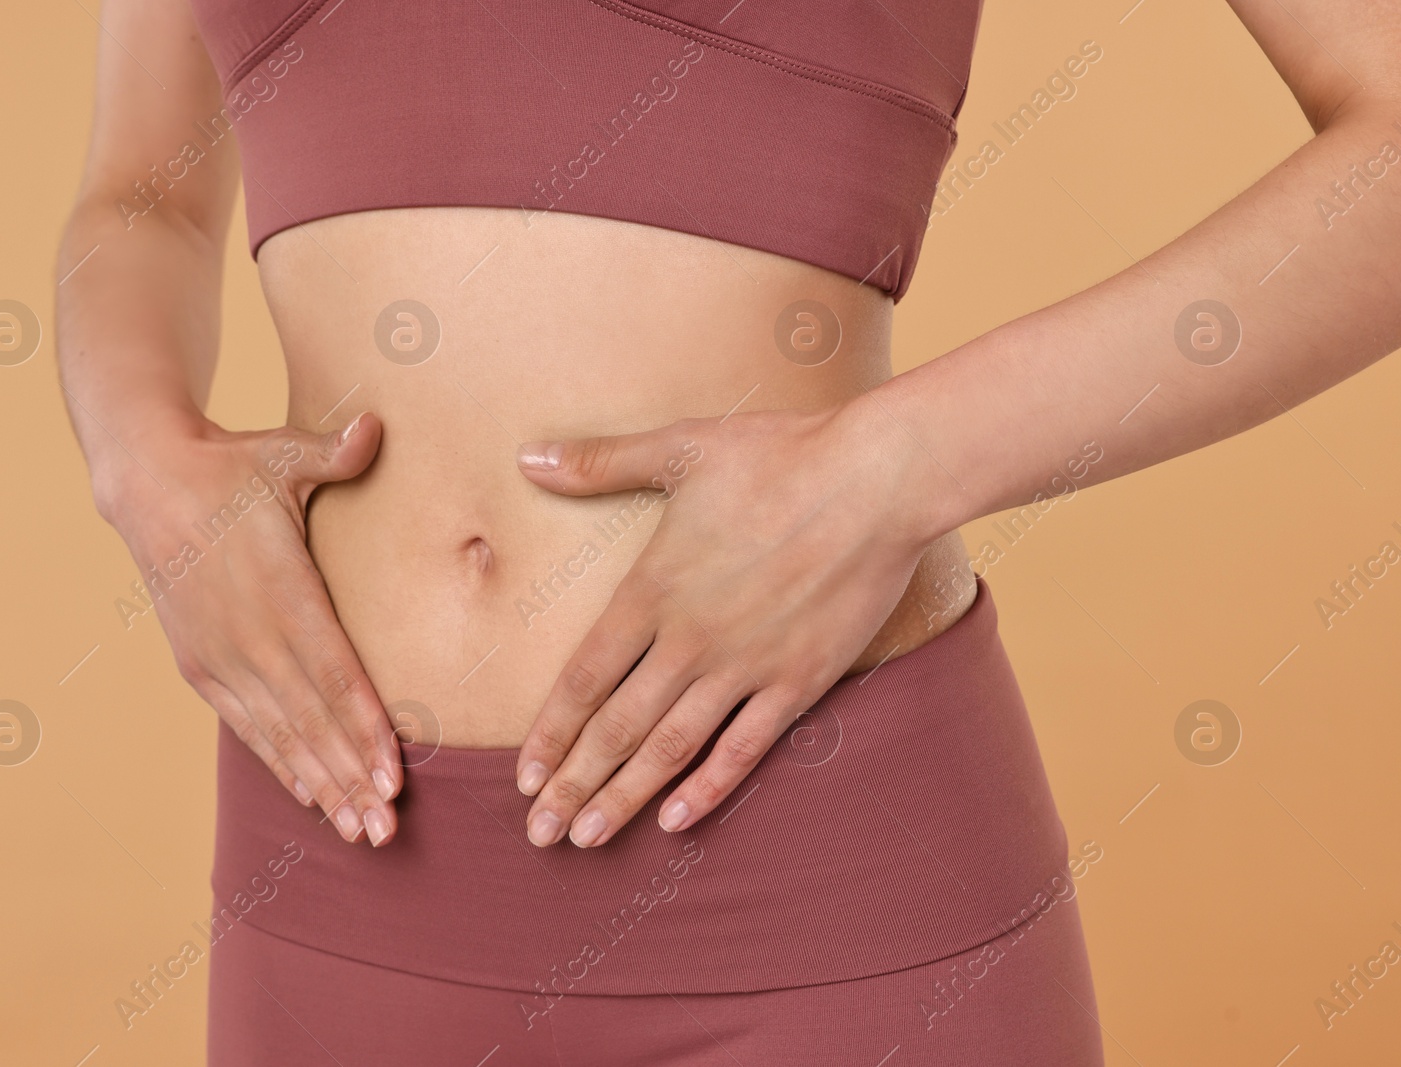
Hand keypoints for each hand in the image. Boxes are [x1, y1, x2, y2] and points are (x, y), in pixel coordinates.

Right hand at [100, 413, 402, 845]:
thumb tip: (376, 428)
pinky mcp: (200, 667)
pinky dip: (280, 764)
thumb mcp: (281, 453)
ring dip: (320, 785)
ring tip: (358, 832)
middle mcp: (246, 634)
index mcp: (277, 588)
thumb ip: (334, 454)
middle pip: (309, 720)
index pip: (330, 670)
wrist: (145, 482)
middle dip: (349, 777)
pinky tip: (310, 798)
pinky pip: (247, 727)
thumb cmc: (230, 466)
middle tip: (387, 830)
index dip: (363, 726)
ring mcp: (219, 657)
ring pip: (279, 734)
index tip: (393, 772)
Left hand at [511, 401, 936, 846]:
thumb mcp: (678, 448)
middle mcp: (690, 640)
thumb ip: (599, 463)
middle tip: (539, 833)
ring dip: (625, 798)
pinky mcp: (799, 679)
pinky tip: (677, 819)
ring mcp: (745, 666)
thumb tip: (527, 455)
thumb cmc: (778, 457)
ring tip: (587, 839)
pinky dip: (709, 787)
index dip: (550, 732)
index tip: (523, 775)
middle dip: (573, 785)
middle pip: (616, 728)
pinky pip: (745, 747)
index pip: (584, 678)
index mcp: (653, 590)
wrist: (877, 480)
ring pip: (670, 748)